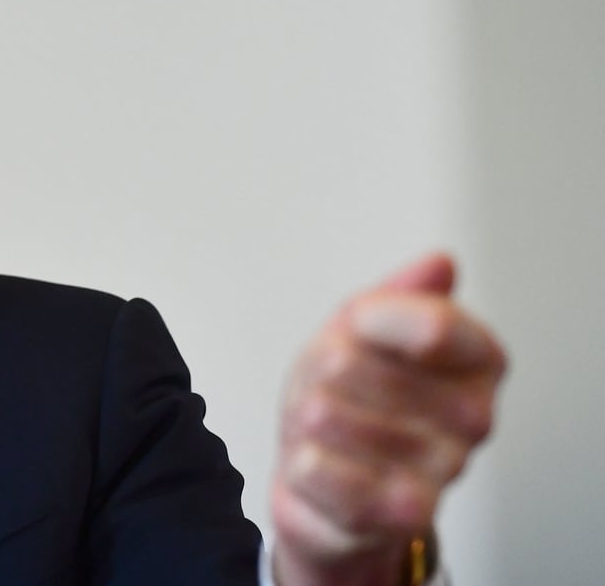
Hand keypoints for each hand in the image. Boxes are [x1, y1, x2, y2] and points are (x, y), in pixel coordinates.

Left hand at [270, 253, 505, 585]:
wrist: (335, 484)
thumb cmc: (350, 395)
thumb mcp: (360, 327)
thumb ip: (397, 293)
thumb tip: (440, 264)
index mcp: (477, 358)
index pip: (430, 325)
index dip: (368, 320)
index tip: (360, 325)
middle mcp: (474, 415)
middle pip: (347, 363)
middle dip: (319, 373)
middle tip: (333, 390)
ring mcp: (444, 468)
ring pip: (323, 413)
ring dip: (304, 419)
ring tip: (328, 431)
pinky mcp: (404, 514)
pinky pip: (316, 467)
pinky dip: (301, 463)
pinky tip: (324, 467)